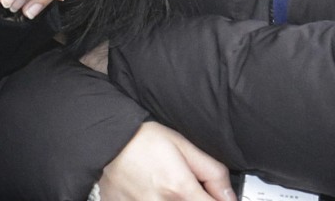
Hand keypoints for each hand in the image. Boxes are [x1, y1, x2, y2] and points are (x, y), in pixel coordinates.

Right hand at [98, 122, 233, 200]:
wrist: (105, 138)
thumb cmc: (142, 139)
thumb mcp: (183, 146)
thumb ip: (212, 172)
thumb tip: (229, 196)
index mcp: (180, 190)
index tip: (215, 196)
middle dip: (191, 198)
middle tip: (182, 188)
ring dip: (172, 199)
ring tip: (164, 188)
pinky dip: (151, 200)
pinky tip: (147, 192)